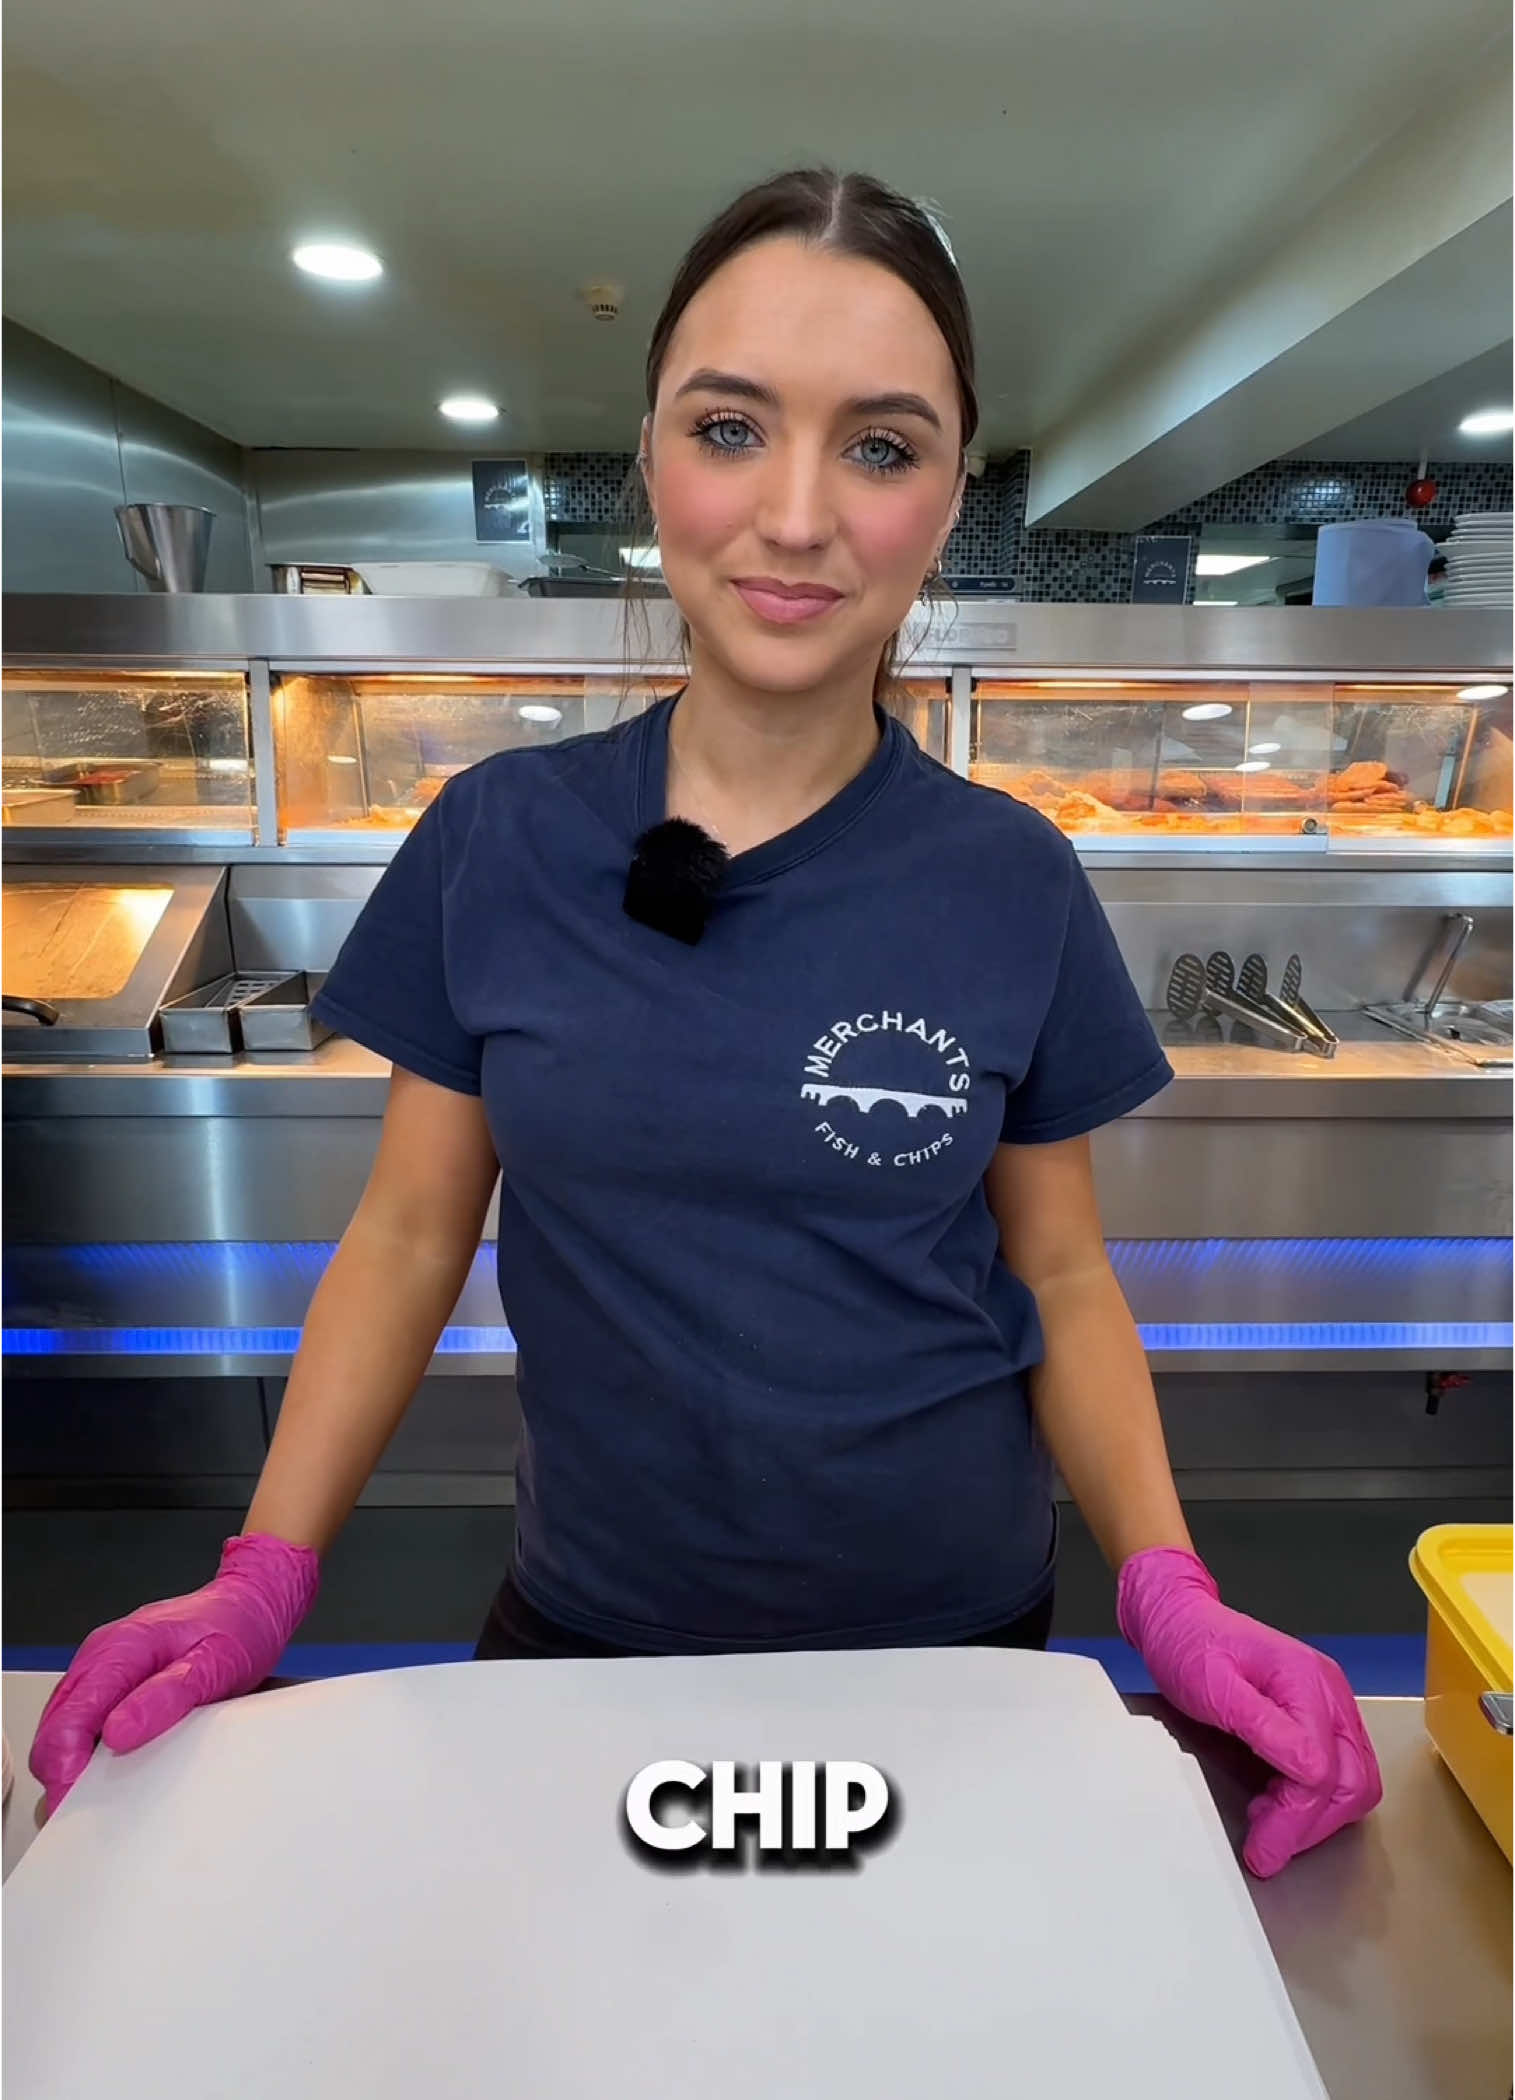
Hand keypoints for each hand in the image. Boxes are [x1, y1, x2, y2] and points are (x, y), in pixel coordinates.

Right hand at [29, 1534, 319, 1815]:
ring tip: (100, 1794)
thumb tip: (118, 1733)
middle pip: (55, 1726)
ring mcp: (103, 1664)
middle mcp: (103, 1653)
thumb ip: (166, 1697)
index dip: (64, 1766)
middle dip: (61, 1770)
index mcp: (122, 1648)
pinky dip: (86, 1746)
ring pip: (62, 1724)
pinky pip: (82, 1717)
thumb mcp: (216, 1664)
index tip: (76, 1802)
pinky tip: (110, 1765)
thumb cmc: (238, 1628)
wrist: (250, 1602)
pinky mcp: (111, 1677)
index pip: (69, 1719)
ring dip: (71, 1759)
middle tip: (88, 1809)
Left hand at [1117, 1546, 1381, 1877]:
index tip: (1262, 1853)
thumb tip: (1310, 1775)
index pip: (1323, 1771)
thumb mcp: (1213, 1687)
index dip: (1294, 1820)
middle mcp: (1330, 1691)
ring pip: (1355, 1780)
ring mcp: (1331, 1702)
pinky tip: (1277, 1799)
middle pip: (1353, 1782)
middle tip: (1266, 1845)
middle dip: (1312, 1824)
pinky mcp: (1321, 1714)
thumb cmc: (1188, 1646)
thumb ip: (1263, 1728)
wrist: (1179, 1617)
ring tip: (1269, 1820)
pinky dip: (1316, 1796)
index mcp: (1306, 1681)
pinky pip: (1340, 1767)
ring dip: (1318, 1813)